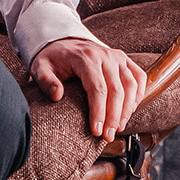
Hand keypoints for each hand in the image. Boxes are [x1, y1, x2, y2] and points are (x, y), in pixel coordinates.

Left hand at [29, 37, 146, 141]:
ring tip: (118, 128)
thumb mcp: (41, 67)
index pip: (98, 88)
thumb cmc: (53, 59)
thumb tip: (57, 96)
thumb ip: (46, 81)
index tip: (96, 131)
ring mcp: (117, 57)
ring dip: (127, 110)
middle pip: (116, 90)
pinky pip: (139, 77)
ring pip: (131, 85)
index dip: (99, 111)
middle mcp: (105, 55)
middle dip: (114, 117)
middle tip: (108, 137)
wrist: (64, 42)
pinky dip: (139, 95)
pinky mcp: (124, 60)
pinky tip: (130, 111)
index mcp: (86, 57)